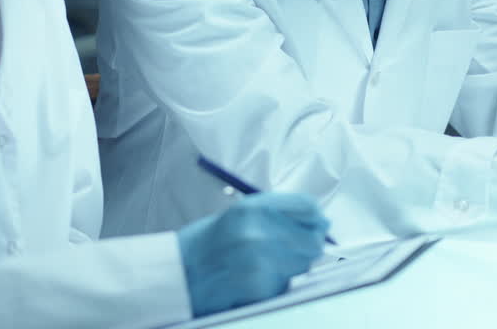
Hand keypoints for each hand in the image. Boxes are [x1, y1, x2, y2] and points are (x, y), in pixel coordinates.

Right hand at [176, 192, 329, 316]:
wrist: (178, 275)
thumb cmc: (206, 244)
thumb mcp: (237, 215)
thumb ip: (275, 213)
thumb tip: (318, 220)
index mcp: (252, 208)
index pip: (307, 206)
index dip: (316, 216)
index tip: (317, 223)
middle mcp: (259, 233)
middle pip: (313, 239)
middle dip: (307, 244)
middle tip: (290, 249)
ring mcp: (261, 263)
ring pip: (303, 264)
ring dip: (293, 265)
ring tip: (264, 263)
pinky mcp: (260, 289)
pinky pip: (286, 284)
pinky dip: (277, 283)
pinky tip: (255, 278)